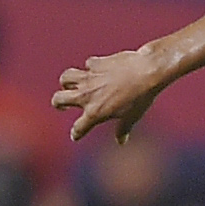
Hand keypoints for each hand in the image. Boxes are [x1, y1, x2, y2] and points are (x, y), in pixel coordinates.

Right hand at [53, 47, 167, 141]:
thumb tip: (121, 141)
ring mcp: (89, 78)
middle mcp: (87, 95)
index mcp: (95, 112)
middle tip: (63, 105)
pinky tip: (100, 70)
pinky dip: (93, 68)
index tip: (76, 135)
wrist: (147, 72)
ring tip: (73, 85)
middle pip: (59, 99)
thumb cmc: (141, 97)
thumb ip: (123, 129)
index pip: (79, 127)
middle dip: (58, 103)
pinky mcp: (95, 64)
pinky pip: (88, 65)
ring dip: (67, 82)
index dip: (77, 133)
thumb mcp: (133, 117)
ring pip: (66, 78)